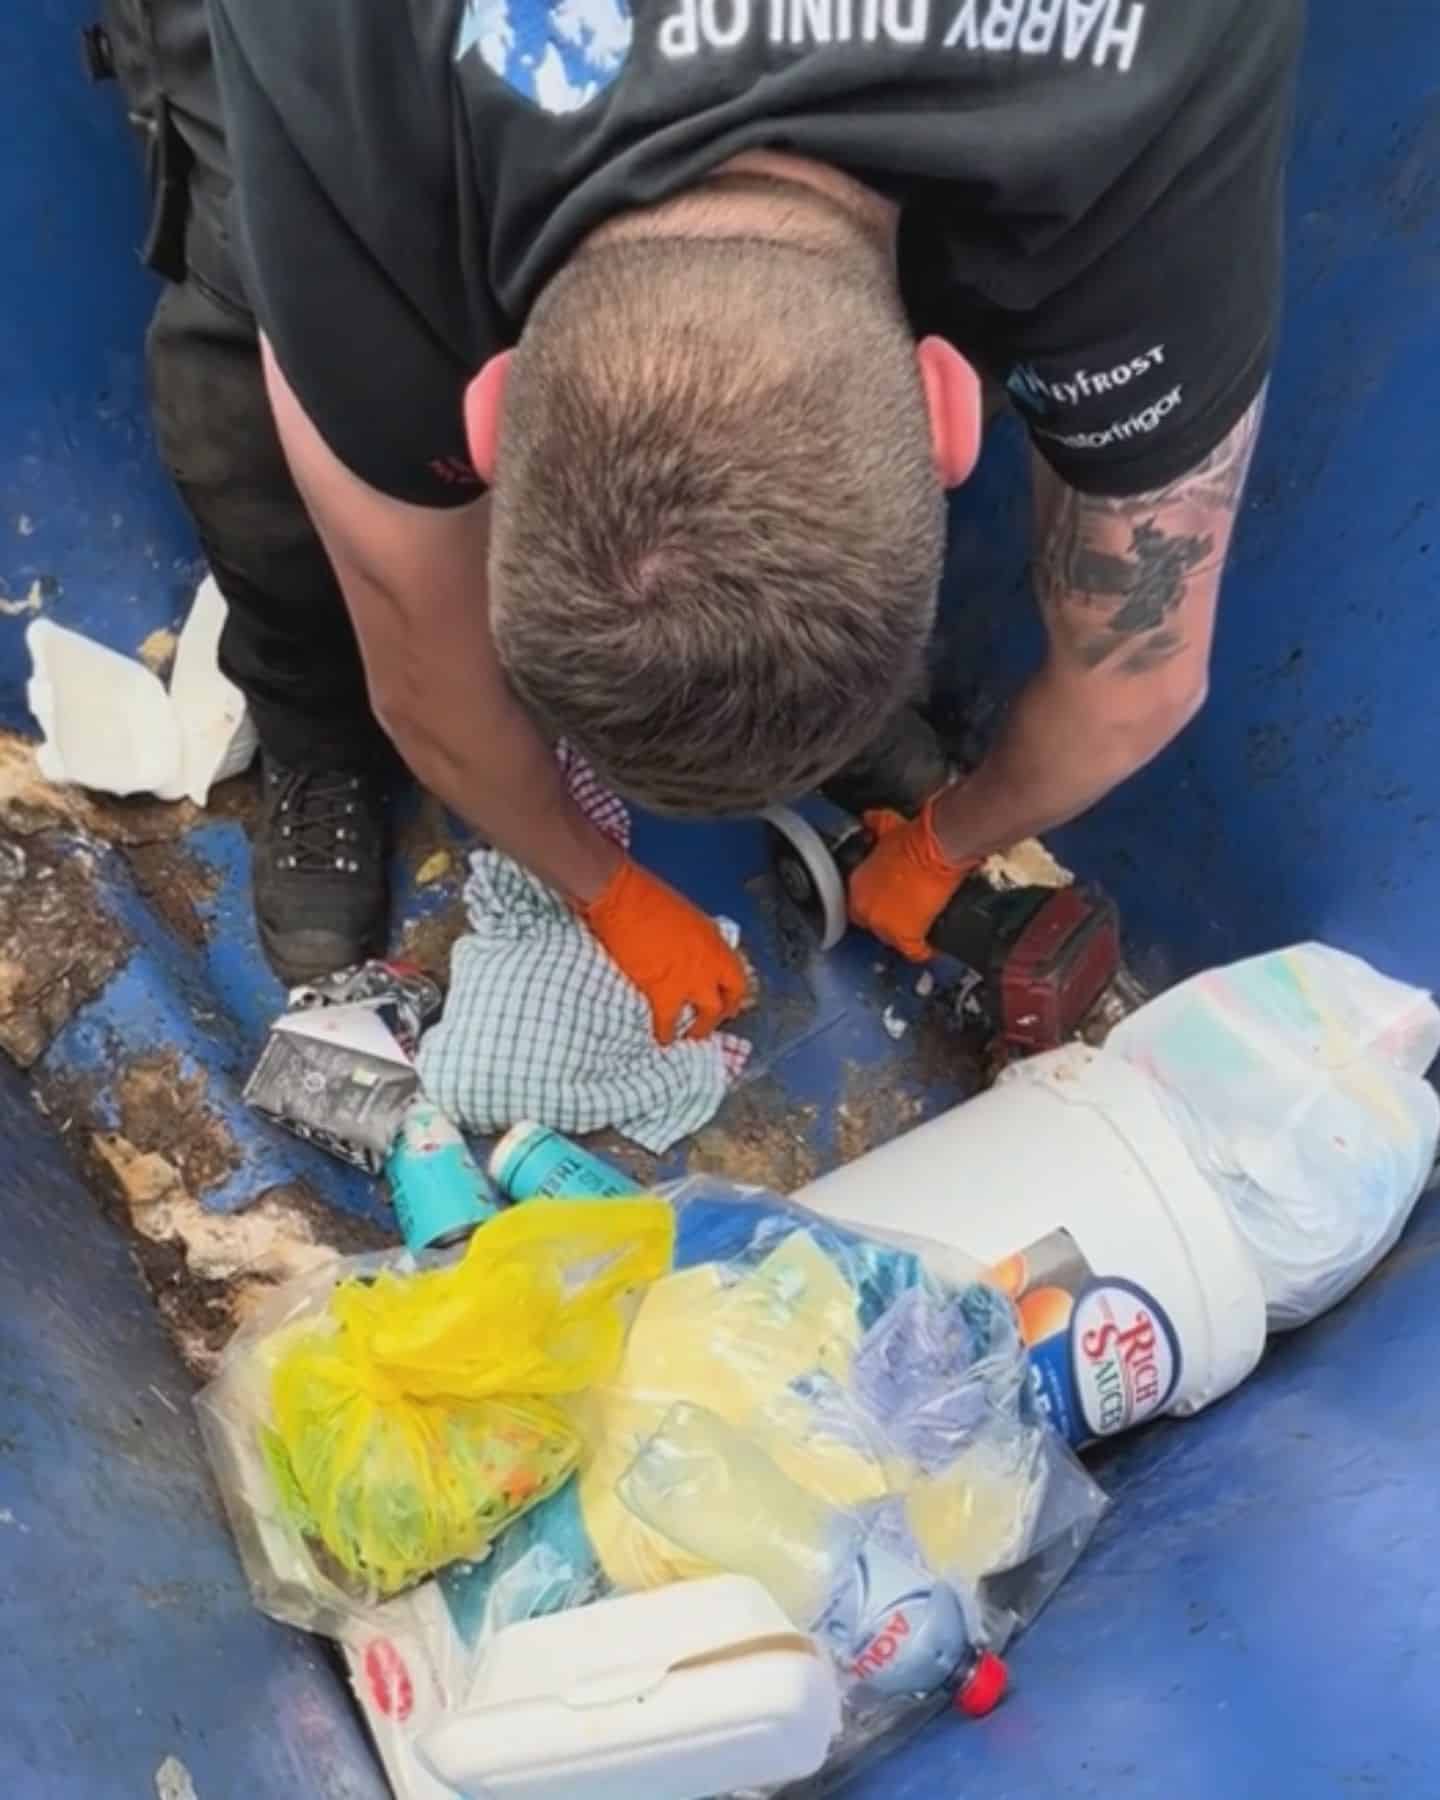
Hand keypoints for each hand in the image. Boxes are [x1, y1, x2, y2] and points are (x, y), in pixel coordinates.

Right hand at [579, 858, 747, 1043]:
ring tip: (689, 1038)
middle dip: (719, 1017)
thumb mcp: (687, 918)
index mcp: (715, 942)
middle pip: (726, 1000)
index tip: (730, 1005)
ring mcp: (690, 980)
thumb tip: (691, 954)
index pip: (737, 977)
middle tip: (709, 1025)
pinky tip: (662, 1038)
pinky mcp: (663, 991)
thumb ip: (696, 941)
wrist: (622, 899)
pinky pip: (669, 1021)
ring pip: (706, 1016)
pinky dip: (666, 1033)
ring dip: (699, 1030)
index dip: (734, 996)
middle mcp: (710, 963)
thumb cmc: (648, 898)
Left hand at [847, 797, 982, 961]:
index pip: (858, 906)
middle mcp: (864, 909)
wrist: (935, 849)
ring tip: (919, 928)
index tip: (887, 905)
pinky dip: (923, 952)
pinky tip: (930, 950)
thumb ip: (874, 825)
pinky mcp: (906, 936)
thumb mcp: (886, 828)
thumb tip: (868, 818)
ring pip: (891, 940)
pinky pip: (913, 953)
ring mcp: (883, 925)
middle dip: (888, 921)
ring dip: (904, 935)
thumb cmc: (913, 838)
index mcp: (856, 886)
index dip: (875, 906)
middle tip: (906, 914)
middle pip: (873, 926)